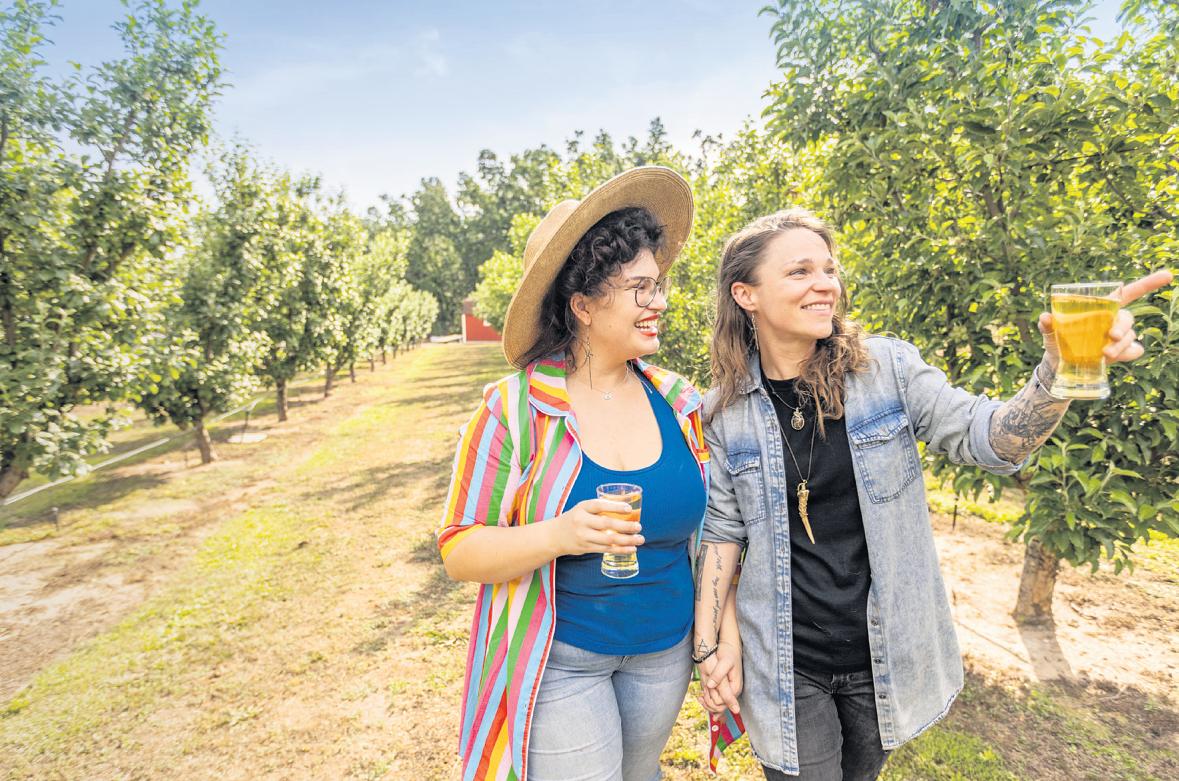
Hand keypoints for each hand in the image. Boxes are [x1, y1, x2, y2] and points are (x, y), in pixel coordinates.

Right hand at [550, 498, 642, 556]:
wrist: (554, 536)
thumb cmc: (574, 519)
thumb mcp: (582, 509)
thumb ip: (599, 508)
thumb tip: (626, 509)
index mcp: (582, 508)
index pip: (599, 505)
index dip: (615, 506)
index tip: (629, 509)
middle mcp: (582, 521)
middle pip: (606, 524)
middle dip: (625, 526)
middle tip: (638, 527)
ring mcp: (583, 536)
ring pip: (608, 539)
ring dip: (626, 540)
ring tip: (640, 539)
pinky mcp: (586, 548)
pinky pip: (606, 550)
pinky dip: (620, 550)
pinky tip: (631, 548)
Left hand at [697, 641, 741, 713]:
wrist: (730, 646)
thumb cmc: (728, 653)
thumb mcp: (724, 662)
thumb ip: (718, 674)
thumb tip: (710, 686)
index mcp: (735, 687)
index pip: (723, 703)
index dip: (711, 702)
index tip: (702, 696)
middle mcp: (734, 691)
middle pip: (721, 706)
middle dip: (710, 704)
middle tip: (699, 697)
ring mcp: (730, 689)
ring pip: (720, 704)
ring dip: (709, 703)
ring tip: (700, 697)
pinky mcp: (726, 686)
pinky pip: (719, 698)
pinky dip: (711, 698)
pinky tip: (703, 695)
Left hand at [1039, 270, 1173, 365]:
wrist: (1059, 366)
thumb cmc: (1056, 342)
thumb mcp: (1049, 332)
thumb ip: (1047, 324)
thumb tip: (1045, 317)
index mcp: (1101, 308)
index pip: (1129, 292)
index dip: (1148, 284)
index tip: (1168, 276)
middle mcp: (1113, 320)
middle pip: (1128, 318)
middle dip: (1123, 326)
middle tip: (1111, 337)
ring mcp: (1119, 337)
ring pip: (1131, 336)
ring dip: (1122, 345)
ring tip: (1104, 354)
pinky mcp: (1121, 353)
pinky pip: (1134, 351)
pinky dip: (1127, 354)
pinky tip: (1114, 360)